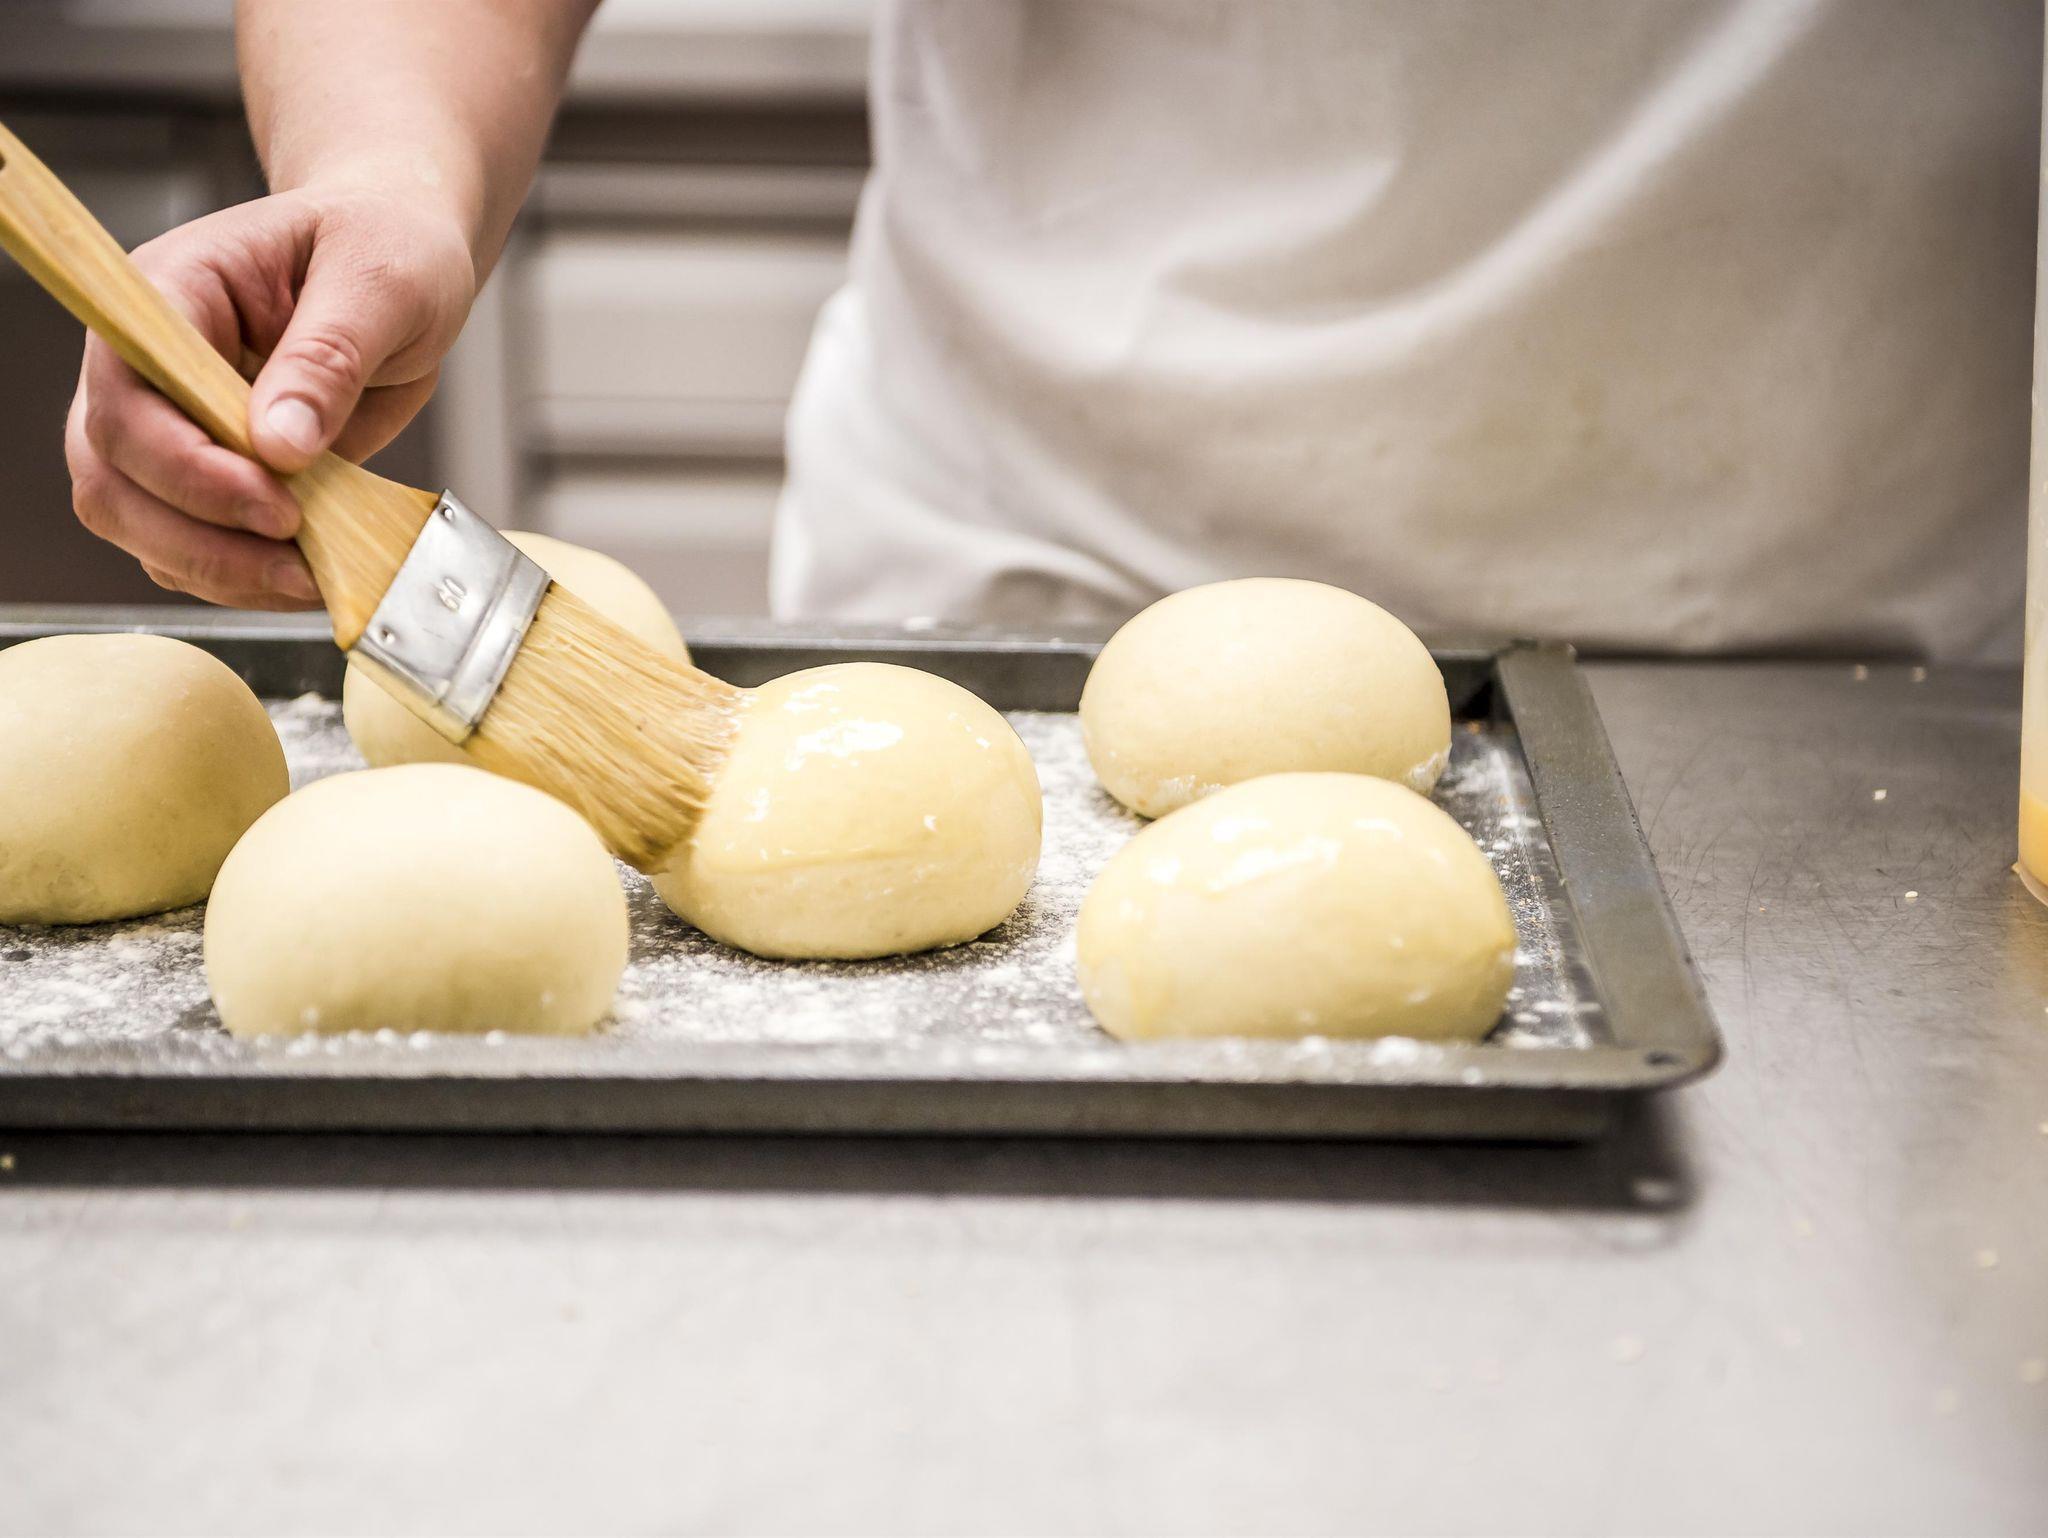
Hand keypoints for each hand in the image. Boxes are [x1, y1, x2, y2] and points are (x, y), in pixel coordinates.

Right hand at [65, 183, 475, 608]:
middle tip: (299, 560)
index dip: (186, 465)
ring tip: (312, 577)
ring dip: (217, 569)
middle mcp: (148, 362)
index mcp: (172, 293)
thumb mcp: (379, 282)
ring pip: (137, 520)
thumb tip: (279, 444)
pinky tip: (306, 574)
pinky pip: (189, 542)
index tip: (275, 504)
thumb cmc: (385, 245)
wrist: (400, 260)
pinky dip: (239, 575)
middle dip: (199, 535)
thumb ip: (327, 357)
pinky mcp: (208, 469)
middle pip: (113, 473)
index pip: (128, 394)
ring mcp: (169, 421)